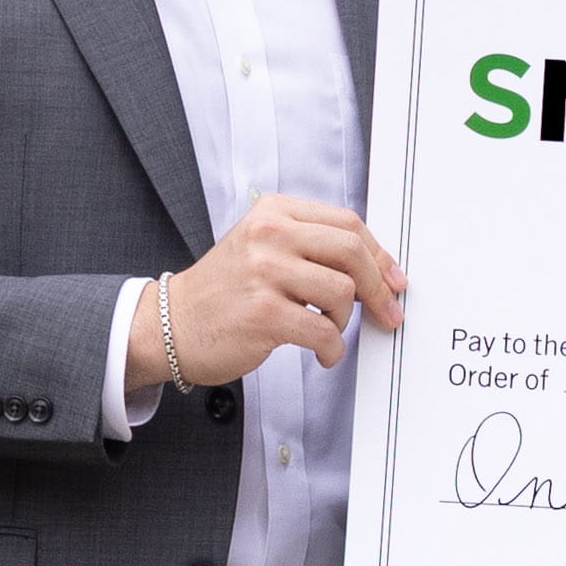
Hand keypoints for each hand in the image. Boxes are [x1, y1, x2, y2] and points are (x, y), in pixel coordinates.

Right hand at [145, 197, 402, 395]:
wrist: (172, 324)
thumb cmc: (225, 291)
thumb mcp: (263, 247)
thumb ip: (311, 246)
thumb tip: (376, 269)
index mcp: (274, 212)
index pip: (347, 224)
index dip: (379, 255)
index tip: (393, 279)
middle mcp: (269, 235)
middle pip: (351, 252)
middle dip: (378, 287)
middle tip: (386, 311)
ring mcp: (264, 272)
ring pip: (341, 292)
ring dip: (344, 320)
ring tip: (327, 330)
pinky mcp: (263, 313)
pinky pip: (324, 332)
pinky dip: (332, 348)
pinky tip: (322, 353)